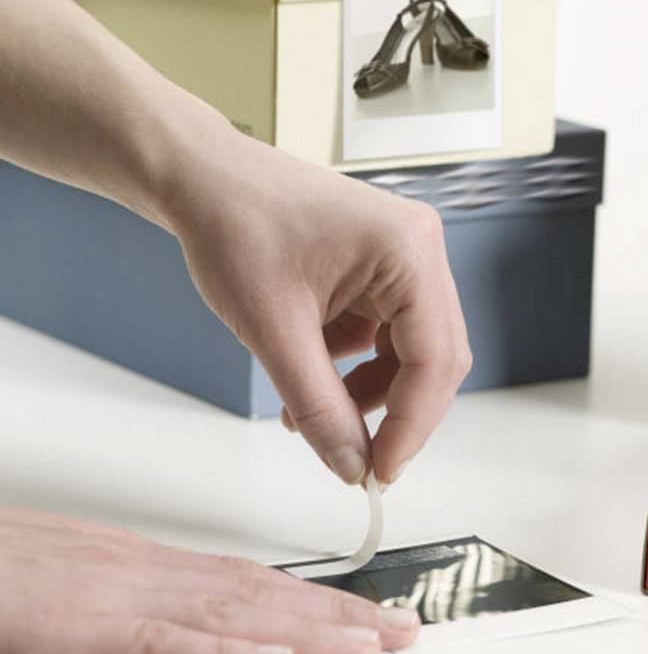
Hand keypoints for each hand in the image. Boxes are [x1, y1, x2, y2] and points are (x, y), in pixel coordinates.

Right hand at [0, 506, 419, 653]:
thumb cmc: (4, 574)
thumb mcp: (81, 589)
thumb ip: (140, 608)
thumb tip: (191, 627)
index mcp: (152, 569)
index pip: (256, 584)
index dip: (321, 601)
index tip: (372, 616)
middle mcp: (151, 576)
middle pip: (265, 598)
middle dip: (341, 618)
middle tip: (404, 633)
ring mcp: (120, 600)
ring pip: (235, 617)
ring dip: (309, 635)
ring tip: (371, 648)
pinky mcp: (81, 633)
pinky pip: (163, 647)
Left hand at [166, 125, 470, 484]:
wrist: (203, 180)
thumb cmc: (234, 227)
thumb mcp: (275, 330)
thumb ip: (319, 406)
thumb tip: (351, 465)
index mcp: (408, 252)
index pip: (435, 358)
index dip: (412, 425)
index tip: (379, 472)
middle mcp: (420, 250)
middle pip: (436, 357)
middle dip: (397, 412)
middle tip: (361, 461)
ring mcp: (405, 257)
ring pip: (412, 351)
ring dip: (371, 393)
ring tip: (310, 416)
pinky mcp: (383, 268)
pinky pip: (387, 335)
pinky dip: (356, 367)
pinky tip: (311, 378)